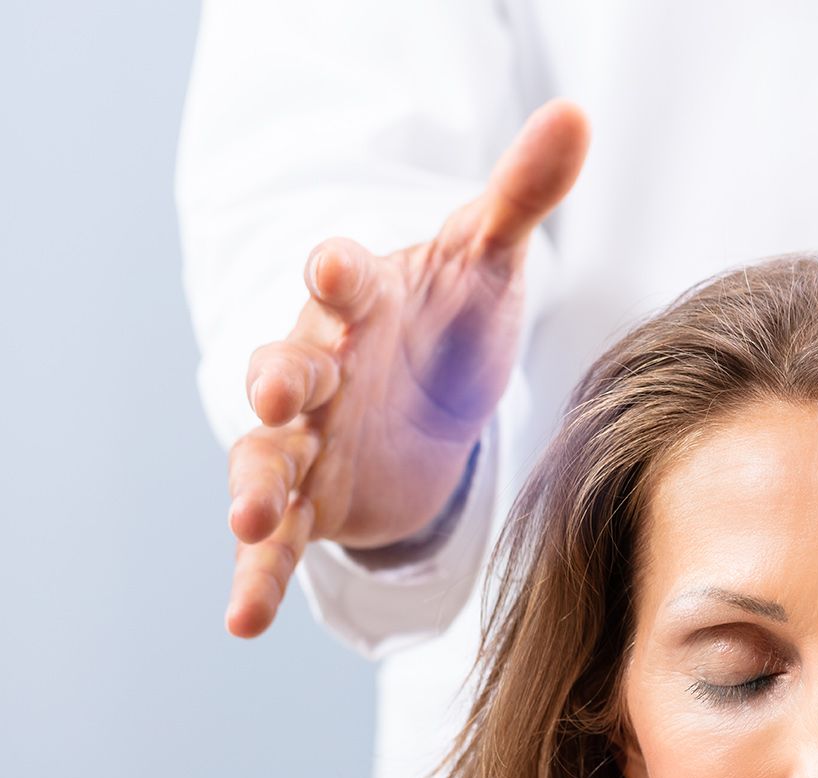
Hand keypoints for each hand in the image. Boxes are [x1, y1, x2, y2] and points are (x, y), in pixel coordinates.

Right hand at [223, 98, 590, 638]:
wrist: (427, 390)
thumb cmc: (450, 314)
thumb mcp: (488, 258)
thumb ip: (522, 194)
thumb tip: (575, 117)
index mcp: (359, 302)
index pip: (342, 280)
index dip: (337, 271)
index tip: (335, 263)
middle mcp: (319, 368)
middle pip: (286, 368)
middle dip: (279, 380)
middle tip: (279, 392)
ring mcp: (306, 441)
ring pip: (265, 459)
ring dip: (254, 485)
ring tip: (249, 518)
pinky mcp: (310, 502)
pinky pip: (275, 544)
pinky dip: (256, 577)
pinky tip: (243, 621)